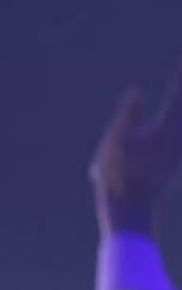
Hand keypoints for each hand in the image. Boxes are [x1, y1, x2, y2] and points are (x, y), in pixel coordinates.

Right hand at [90, 56, 181, 236]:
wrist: (130, 210)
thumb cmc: (117, 175)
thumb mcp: (114, 141)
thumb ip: (128, 113)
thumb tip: (137, 89)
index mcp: (162, 131)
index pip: (177, 96)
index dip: (181, 79)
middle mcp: (176, 140)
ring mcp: (178, 151)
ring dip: (181, 105)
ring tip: (181, 91)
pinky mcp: (175, 160)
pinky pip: (181, 135)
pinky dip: (179, 122)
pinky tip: (175, 122)